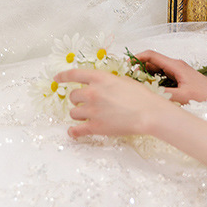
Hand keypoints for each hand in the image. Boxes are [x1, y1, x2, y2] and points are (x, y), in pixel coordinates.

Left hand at [55, 68, 170, 139]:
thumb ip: (106, 81)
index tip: (57, 78)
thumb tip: (97, 84)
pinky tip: (73, 132)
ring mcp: (92, 110)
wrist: (149, 113)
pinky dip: (73, 132)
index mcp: (99, 78)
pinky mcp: (95, 126)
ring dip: (78, 114)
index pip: (73, 74)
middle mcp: (92, 92)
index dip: (63, 76)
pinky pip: (76, 130)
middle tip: (85, 103)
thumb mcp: (122, 80)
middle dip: (77, 99)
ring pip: (73, 112)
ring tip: (87, 116)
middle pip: (73, 96)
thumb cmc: (141, 96)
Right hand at [134, 50, 206, 103]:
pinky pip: (162, 76)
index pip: (151, 55)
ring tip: (138, 86)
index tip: (126, 66)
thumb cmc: (206, 97)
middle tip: (129, 80)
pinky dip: (154, 81)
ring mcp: (178, 72)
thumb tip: (146, 93)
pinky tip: (150, 91)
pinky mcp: (180, 78)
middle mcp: (175, 66)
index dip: (136, 58)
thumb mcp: (183, 98)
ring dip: (146, 76)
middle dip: (139, 69)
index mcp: (175, 65)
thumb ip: (164, 94)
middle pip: (151, 62)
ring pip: (156, 70)